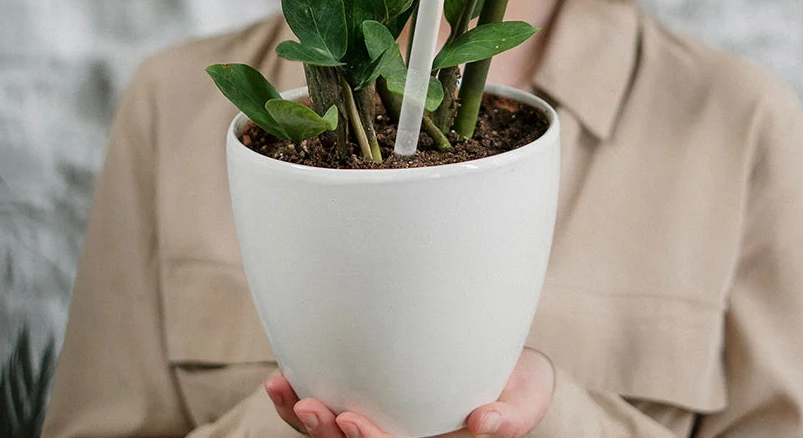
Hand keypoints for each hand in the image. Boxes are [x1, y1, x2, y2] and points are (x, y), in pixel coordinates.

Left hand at [265, 346, 553, 437]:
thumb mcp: (522, 404)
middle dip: (325, 432)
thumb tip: (483, 422)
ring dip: (301, 416)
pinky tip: (281, 379)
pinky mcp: (365, 396)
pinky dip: (298, 397)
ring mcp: (377, 421)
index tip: (351, 422)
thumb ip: (509, 418)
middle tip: (311, 406)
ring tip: (280, 388)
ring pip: (329, 433)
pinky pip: (328, 404)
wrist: (504, 371)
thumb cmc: (513, 390)